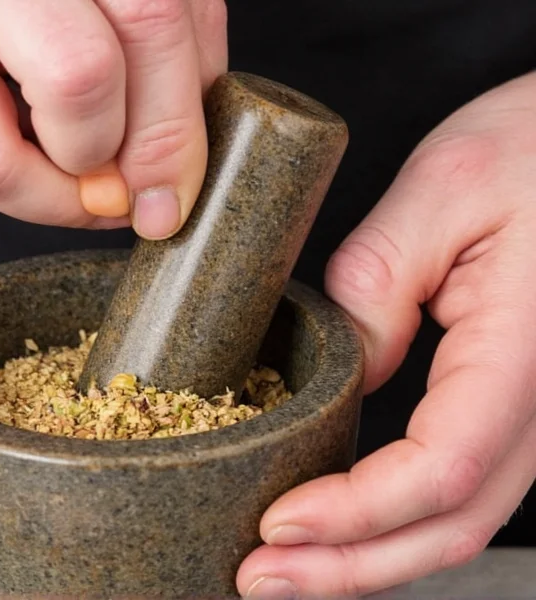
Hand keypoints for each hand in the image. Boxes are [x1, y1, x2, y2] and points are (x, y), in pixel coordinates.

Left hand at [237, 71, 535, 597]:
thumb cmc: (533, 146)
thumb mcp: (442, 191)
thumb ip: (380, 286)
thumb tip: (341, 378)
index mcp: (526, 356)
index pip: (439, 471)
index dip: (353, 514)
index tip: (275, 523)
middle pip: (448, 525)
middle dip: (348, 565)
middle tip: (257, 578)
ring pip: (458, 519)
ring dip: (367, 556)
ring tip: (284, 567)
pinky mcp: (518, 403)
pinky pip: (461, 485)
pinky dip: (394, 520)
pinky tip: (340, 522)